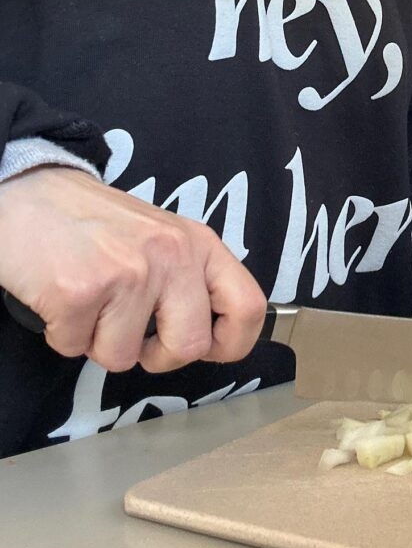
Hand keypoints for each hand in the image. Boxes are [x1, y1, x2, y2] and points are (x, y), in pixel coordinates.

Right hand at [0, 167, 266, 373]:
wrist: (26, 190)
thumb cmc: (93, 221)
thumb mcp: (161, 236)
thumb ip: (190, 278)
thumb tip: (210, 337)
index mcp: (199, 244)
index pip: (248, 307)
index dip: (232, 344)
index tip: (205, 349)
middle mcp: (172, 256)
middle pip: (190, 346)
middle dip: (157, 357)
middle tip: (134, 335)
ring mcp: (128, 274)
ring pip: (124, 356)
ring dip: (98, 341)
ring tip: (87, 299)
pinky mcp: (80, 291)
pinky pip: (75, 347)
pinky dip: (62, 332)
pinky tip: (60, 295)